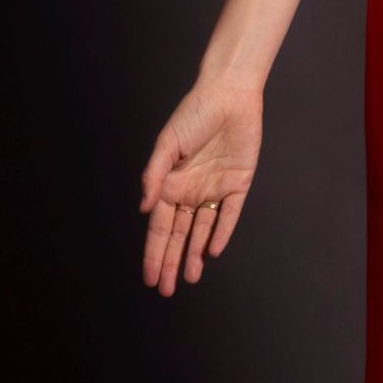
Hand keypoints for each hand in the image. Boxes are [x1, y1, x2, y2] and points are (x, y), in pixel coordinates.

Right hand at [139, 78, 263, 294]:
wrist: (230, 93)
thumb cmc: (194, 113)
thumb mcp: (168, 143)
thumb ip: (154, 176)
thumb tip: (144, 208)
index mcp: (170, 183)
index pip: (160, 227)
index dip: (154, 253)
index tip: (149, 278)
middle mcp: (191, 190)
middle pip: (180, 235)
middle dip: (171, 262)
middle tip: (166, 290)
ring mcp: (214, 188)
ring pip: (203, 230)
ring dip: (196, 253)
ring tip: (190, 278)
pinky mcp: (238, 183)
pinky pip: (229, 214)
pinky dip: (221, 232)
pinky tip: (213, 250)